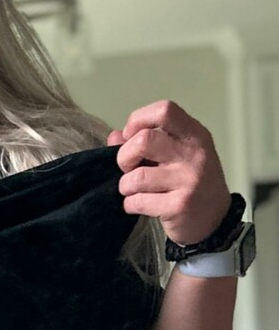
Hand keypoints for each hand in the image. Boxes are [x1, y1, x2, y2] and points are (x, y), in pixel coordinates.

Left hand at [108, 100, 229, 246]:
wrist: (215, 219)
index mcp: (194, 134)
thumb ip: (147, 142)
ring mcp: (188, 180)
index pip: (164, 110)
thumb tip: (115, 136)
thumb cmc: (190, 182)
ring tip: (134, 190)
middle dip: (124, 156)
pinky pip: (138, 201)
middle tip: (128, 168)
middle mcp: (193, 153)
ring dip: (125, 186)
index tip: (131, 137)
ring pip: (136, 177)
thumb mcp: (177, 154)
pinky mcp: (179, 205)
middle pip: (144, 140)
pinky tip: (139, 205)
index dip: (138, 120)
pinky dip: (130, 204)